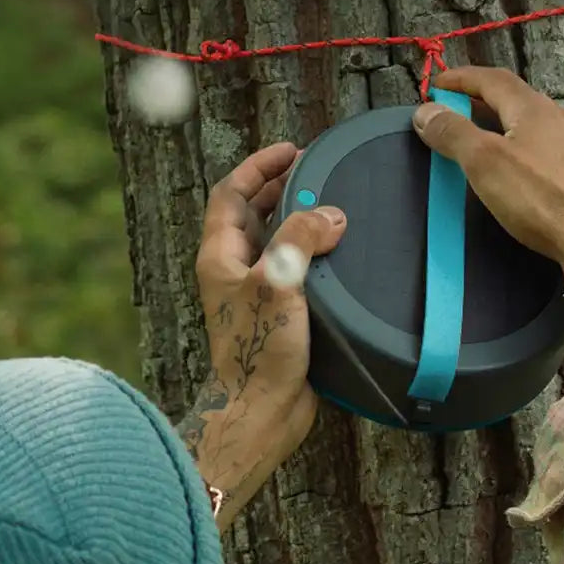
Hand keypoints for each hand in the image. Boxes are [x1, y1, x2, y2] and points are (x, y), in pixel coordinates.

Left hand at [179, 142, 346, 516]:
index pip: (232, 194)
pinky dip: (316, 255)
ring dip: (301, 221)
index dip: (259, 167)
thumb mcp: (277, 284)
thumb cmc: (257, 351)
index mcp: (221, 257)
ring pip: (277, 242)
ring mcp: (257, 294)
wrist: (261, 412)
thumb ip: (300, 240)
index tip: (292, 151)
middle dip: (283, 189)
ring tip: (335, 204)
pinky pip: (297, 272)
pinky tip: (343, 253)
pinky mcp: (281, 316)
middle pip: (254, 214)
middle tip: (319, 172)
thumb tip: (331, 216)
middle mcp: (235, 271)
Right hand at [412, 66, 563, 295]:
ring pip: (551, 129)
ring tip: (509, 146)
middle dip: (492, 106)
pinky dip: (552, 157)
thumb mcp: (483, 163)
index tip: (439, 82)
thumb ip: (454, 134)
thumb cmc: (539, 197)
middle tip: (467, 115)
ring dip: (525, 131)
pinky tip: (551, 174)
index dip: (463, 78)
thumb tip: (426, 110)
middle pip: (523, 103)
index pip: (493, 80)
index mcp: (533, 110)